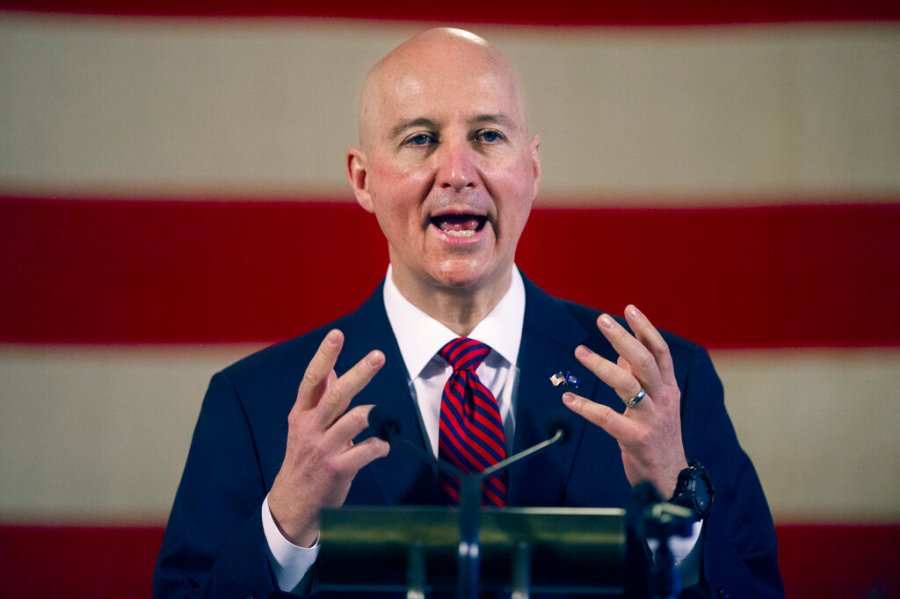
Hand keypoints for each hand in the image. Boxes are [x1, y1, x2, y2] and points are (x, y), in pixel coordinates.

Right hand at [268, 329, 389, 546]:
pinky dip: (381, 445)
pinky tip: (382, 447)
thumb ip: (318, 399)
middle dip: (359, 373)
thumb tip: (329, 370)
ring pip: (356, 419)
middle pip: (336, 394)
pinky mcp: (338, 469)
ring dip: (375, 416)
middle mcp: (310, 428)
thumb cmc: (304, 458)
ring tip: (383, 419)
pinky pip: (368, 448)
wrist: (293, 503)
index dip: (324, 356)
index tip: (337, 334)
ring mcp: (324, 449)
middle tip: (378, 356)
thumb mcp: (304, 426)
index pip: (312, 380)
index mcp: (301, 414)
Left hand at [562, 305, 686, 498]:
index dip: (645, 328)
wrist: (670, 479)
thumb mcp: (657, 405)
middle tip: (602, 320)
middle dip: (623, 337)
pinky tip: (568, 398)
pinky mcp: (636, 438)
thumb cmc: (659, 438)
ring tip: (579, 351)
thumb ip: (641, 378)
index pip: (660, 352)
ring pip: (627, 384)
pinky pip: (607, 418)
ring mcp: (651, 419)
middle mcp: (663, 400)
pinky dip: (585, 406)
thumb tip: (622, 352)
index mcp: (669, 389)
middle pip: (645, 361)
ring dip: (600, 365)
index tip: (629, 309)